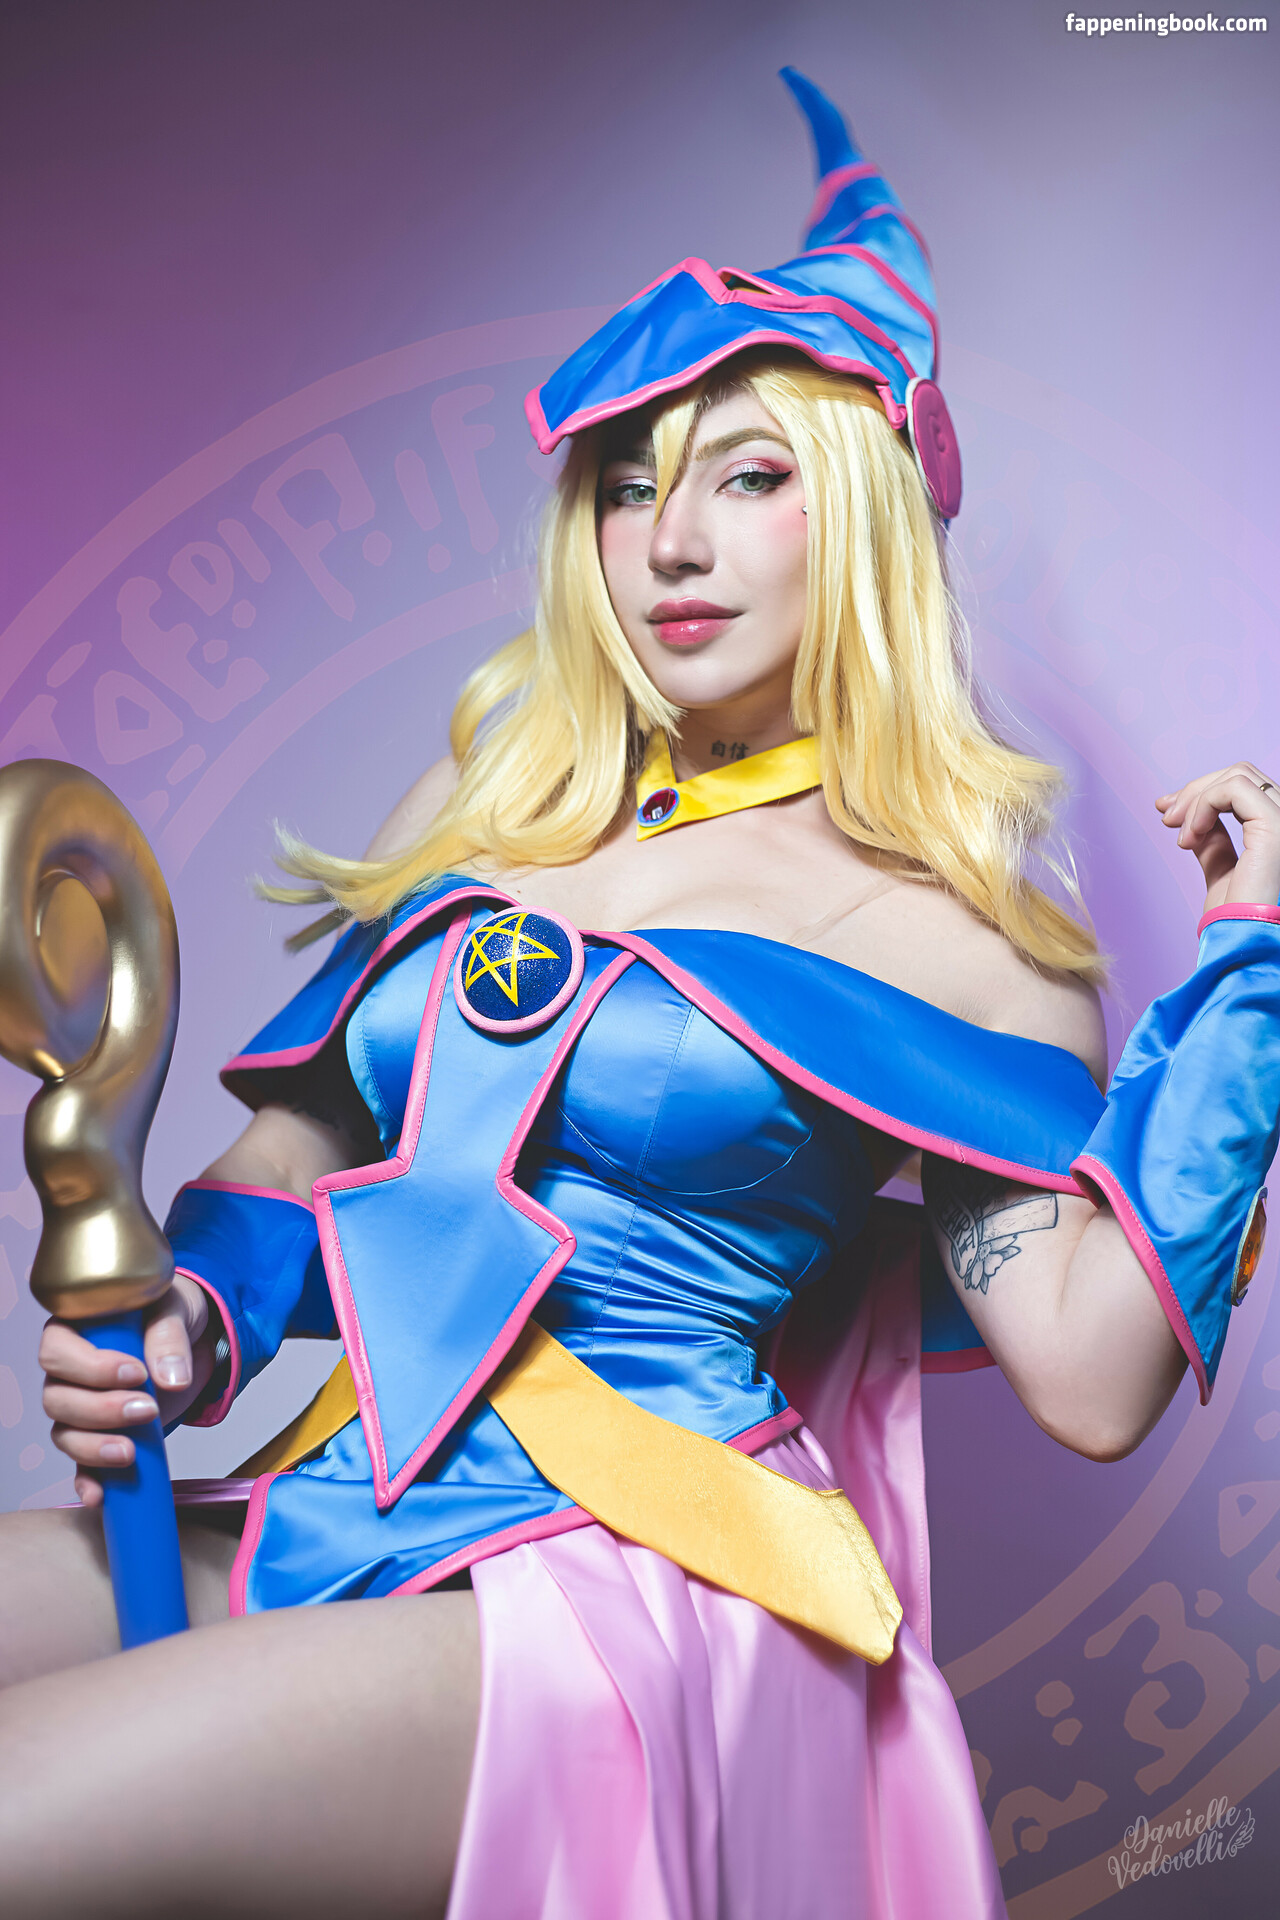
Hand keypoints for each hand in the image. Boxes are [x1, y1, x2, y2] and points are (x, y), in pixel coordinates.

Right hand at [39, 1274, 213, 1507]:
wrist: (192, 1339)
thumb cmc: (171, 1315)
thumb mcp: (174, 1310)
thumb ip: (168, 1338)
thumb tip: (171, 1379)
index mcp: (75, 1330)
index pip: (58, 1352)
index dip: (90, 1367)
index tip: (135, 1373)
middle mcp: (68, 1373)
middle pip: (57, 1399)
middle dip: (100, 1410)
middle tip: (146, 1409)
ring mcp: (80, 1409)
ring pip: (65, 1434)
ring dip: (94, 1447)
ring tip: (130, 1451)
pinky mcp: (99, 1437)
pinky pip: (81, 1465)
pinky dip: (89, 1482)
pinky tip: (101, 1495)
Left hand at [1155, 763, 1279, 911]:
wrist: (1242, 943)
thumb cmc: (1236, 919)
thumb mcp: (1220, 870)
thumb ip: (1212, 841)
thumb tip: (1187, 814)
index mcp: (1276, 831)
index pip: (1244, 789)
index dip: (1202, 792)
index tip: (1166, 812)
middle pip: (1241, 774)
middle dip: (1195, 790)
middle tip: (1165, 817)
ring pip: (1239, 775)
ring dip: (1196, 797)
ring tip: (1180, 834)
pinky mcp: (1275, 828)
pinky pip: (1235, 789)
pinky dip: (1204, 804)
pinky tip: (1189, 836)